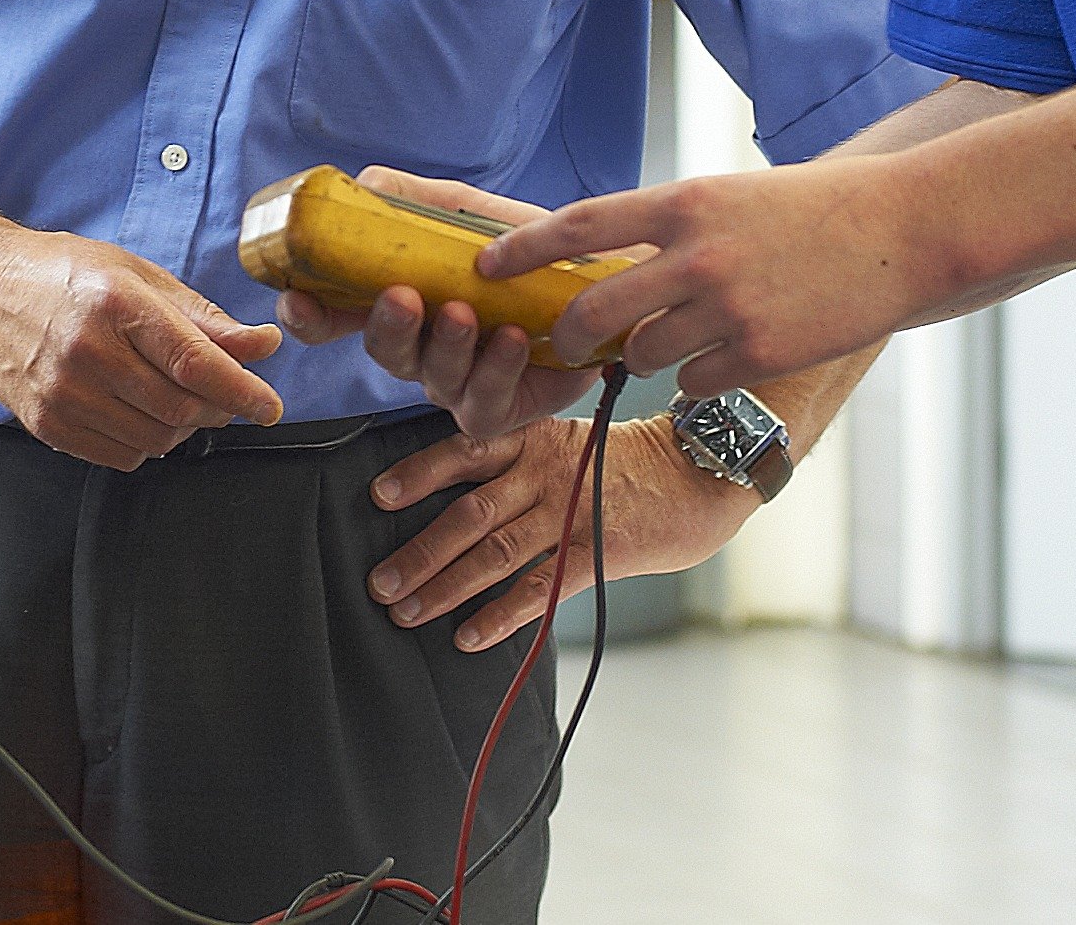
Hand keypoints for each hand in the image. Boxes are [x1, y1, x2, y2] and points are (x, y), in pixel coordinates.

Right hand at [0, 226, 285, 469]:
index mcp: (116, 303)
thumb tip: (263, 345)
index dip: (242, 391)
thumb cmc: (66, 275)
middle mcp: (87, 350)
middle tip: (223, 396)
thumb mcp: (138, 276)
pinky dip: (145, 443)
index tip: (270, 407)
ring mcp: (62, 392)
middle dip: (217, 410)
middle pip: (179, 408)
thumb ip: (203, 317)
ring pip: (154, 440)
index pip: (195, 364)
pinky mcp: (45, 423)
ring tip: (173, 398)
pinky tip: (136, 411)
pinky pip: (120, 456)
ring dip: (181, 428)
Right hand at [271, 169, 618, 440]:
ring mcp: (457, 382)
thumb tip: (363, 184)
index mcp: (402, 302)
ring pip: (430, 377)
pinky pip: (482, 402)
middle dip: (387, 327)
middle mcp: (422, 347)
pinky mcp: (498, 410)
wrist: (602, 281)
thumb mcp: (467, 213)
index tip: (297, 297)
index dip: (310, 314)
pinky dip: (494, 369)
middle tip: (403, 298)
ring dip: (445, 345)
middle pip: (382, 350)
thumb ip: (412, 199)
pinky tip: (510, 339)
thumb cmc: (529, 251)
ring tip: (465, 314)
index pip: (336, 316)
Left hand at [363, 412, 755, 652]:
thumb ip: (518, 460)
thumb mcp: (568, 439)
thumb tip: (457, 494)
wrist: (699, 472)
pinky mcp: (595, 554)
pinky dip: (500, 615)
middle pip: (469, 513)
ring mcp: (570, 514)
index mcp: (533, 439)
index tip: (377, 495)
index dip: (418, 472)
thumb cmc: (625, 460)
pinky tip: (468, 637)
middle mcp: (545, 473)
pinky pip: (539, 588)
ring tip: (406, 612)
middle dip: (419, 551)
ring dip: (445, 587)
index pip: (464, 450)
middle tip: (379, 582)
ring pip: (495, 554)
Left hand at [481, 157, 956, 401]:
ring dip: (645, 356)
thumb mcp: (728, 198)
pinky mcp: (758, 355)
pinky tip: (727, 357)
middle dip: (573, 333)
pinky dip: (698, 378)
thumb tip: (602, 258)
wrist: (903, 230)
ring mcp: (728, 310)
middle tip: (570, 340)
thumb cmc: (813, 209)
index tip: (484, 264)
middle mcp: (696, 256)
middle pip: (595, 310)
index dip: (522, 248)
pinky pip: (694, 384)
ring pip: (643, 355)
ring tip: (680, 339)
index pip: (578, 226)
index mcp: (683, 203)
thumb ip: (669, 227)